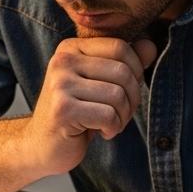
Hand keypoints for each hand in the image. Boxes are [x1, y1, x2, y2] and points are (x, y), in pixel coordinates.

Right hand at [25, 37, 158, 175]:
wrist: (42, 145)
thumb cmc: (75, 114)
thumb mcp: (100, 83)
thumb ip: (125, 63)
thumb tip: (150, 46)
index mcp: (70, 48)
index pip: (120, 47)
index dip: (136, 71)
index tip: (126, 91)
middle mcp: (62, 61)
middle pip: (122, 72)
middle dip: (132, 98)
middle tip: (120, 114)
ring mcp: (60, 85)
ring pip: (118, 95)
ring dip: (122, 117)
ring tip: (110, 124)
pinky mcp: (63, 110)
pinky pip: (108, 115)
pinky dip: (112, 128)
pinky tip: (101, 132)